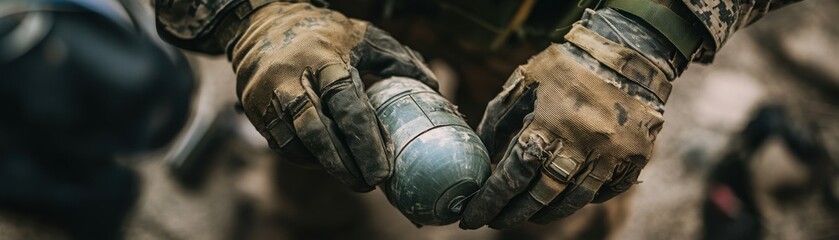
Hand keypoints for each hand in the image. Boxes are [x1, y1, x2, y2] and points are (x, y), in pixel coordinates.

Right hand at [229, 2, 436, 191]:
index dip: (365, 141)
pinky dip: (304, 158)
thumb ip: (397, 60)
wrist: (261, 23)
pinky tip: (325, 163)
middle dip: (345, 165)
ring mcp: (268, 94)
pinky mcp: (254, 108)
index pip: (347, 104)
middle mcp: (292, 77)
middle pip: (318, 131)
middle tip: (369, 185)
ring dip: (326, 165)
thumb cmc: (323, 33)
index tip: (382, 171)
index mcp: (325, 58)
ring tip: (352, 179)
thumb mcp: (362, 36)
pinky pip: (280, 144)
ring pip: (297, 142)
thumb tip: (433, 86)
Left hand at [460, 33, 664, 228]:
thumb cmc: (566, 66)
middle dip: (512, 214)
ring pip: (573, 200)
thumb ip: (498, 120)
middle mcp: (580, 145)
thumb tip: (481, 155)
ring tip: (528, 216)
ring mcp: (611, 155)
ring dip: (546, 213)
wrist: (627, 52)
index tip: (471, 216)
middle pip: (540, 196)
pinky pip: (604, 192)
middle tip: (496, 221)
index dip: (489, 201)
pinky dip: (581, 199)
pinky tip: (564, 198)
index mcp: (548, 124)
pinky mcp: (634, 159)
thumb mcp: (524, 84)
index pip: (511, 176)